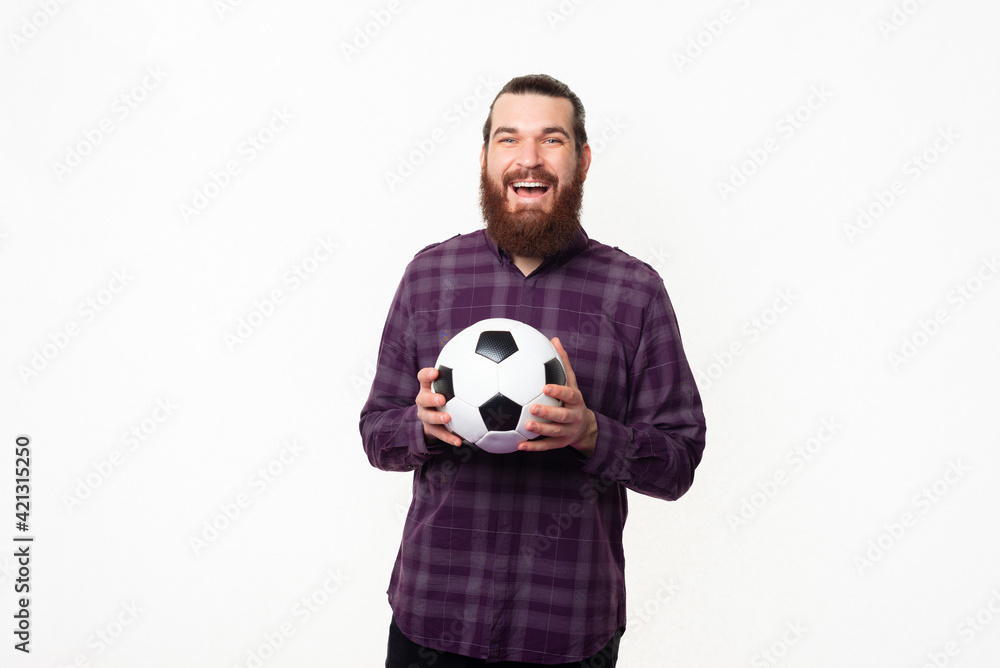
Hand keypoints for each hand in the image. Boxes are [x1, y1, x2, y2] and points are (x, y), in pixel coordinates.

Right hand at [415, 367, 462, 446]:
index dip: (427, 374)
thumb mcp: (448, 384)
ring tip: (448, 418)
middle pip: (422, 398)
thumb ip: (460, 373)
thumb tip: (483, 359)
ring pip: (428, 417)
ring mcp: (426, 416)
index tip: (435, 372)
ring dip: (437, 418)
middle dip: (431, 398)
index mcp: (428, 387)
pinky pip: (439, 435)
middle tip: (442, 399)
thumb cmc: (447, 395)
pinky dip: (449, 438)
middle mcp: (424, 401)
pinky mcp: (431, 430)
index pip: (423, 377)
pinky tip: (459, 441)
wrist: (434, 418)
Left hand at [518, 337, 597, 456]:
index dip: (559, 392)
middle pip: (562, 416)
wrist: (585, 427)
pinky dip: (533, 446)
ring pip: (554, 432)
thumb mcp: (572, 382)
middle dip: (548, 413)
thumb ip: (563, 362)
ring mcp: (567, 432)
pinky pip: (546, 446)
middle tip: (533, 408)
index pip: (570, 395)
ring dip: (540, 430)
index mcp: (575, 401)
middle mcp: (573, 417)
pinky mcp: (560, 444)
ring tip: (526, 426)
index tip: (546, 387)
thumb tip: (554, 339)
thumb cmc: (572, 399)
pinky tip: (519, 445)